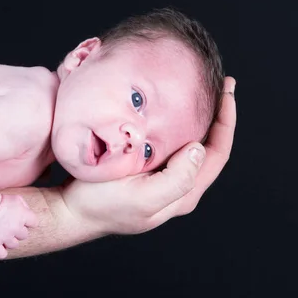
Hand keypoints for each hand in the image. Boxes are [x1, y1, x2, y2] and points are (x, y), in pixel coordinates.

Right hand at [0, 194, 38, 258]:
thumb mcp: (16, 198)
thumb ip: (25, 207)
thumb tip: (27, 214)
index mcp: (23, 216)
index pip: (34, 223)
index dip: (28, 222)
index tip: (21, 220)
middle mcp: (16, 228)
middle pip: (24, 236)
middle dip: (18, 231)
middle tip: (10, 226)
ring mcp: (5, 236)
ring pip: (14, 245)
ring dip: (10, 241)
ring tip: (4, 235)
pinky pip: (1, 254)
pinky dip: (1, 252)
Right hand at [60, 76, 236, 234]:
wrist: (71, 213)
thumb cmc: (101, 204)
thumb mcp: (142, 196)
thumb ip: (177, 178)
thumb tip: (199, 149)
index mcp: (184, 193)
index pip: (218, 152)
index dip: (227, 121)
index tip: (226, 90)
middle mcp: (179, 189)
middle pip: (211, 148)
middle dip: (219, 116)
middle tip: (221, 85)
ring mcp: (164, 182)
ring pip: (193, 147)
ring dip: (201, 120)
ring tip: (202, 94)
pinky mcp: (148, 175)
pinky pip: (173, 147)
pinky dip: (180, 126)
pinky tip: (172, 111)